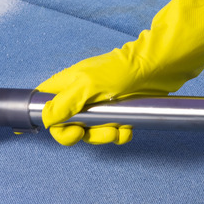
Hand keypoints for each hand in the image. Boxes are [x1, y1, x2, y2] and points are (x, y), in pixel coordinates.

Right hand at [37, 0, 203, 145]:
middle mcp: (80, 95)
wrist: (158, 67)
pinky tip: (128, 128)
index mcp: (67, 84)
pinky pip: (112, 131)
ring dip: (104, 135)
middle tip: (95, 132)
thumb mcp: (87, 86)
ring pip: (92, 131)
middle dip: (83, 133)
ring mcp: (99, 103)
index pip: (46, 106)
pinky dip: (119, 134)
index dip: (53, 122)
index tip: (70, 129)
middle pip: (69, 124)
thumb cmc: (122, 69)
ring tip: (118, 129)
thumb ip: (64, 104)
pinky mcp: (118, 111)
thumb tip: (46, 119)